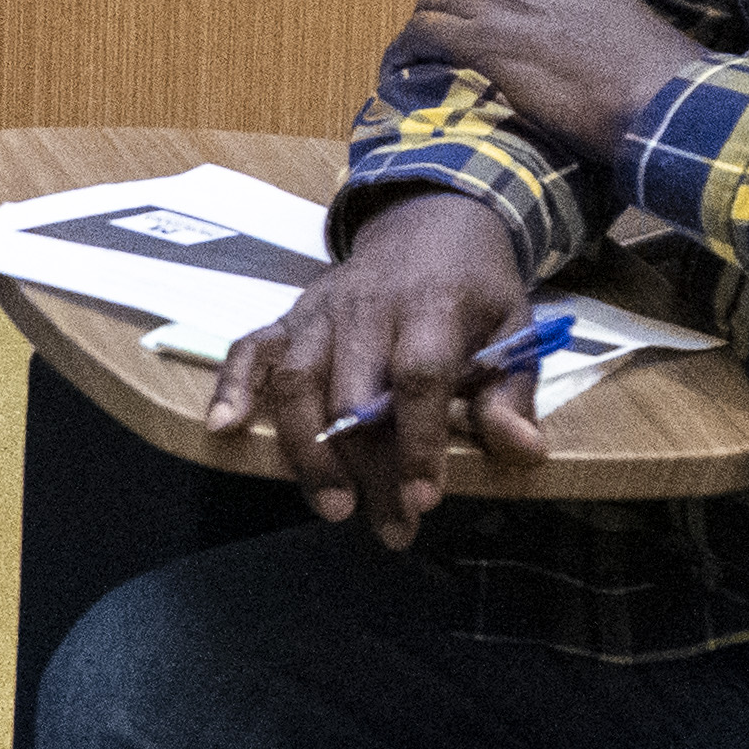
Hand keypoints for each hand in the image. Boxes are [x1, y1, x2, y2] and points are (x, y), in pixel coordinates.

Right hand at [203, 188, 542, 538]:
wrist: (430, 220)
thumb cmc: (474, 287)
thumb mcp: (513, 328)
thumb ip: (511, 394)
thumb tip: (524, 451)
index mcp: (431, 305)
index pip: (417, 376)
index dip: (418, 441)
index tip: (423, 499)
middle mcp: (367, 307)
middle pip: (354, 394)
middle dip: (370, 468)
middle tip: (392, 529)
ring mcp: (320, 311)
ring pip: (298, 379)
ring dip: (308, 449)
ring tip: (332, 505)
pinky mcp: (290, 316)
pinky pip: (250, 348)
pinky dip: (232, 387)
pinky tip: (224, 429)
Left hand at [399, 0, 712, 158]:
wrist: (658, 99)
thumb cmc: (659, 80)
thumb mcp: (630, 32)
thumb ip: (599, 26)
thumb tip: (596, 50)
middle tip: (441, 21)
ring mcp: (509, 10)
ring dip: (424, 18)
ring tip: (415, 44)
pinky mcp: (489, 45)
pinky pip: (428, 32)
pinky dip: (407, 45)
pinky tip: (400, 64)